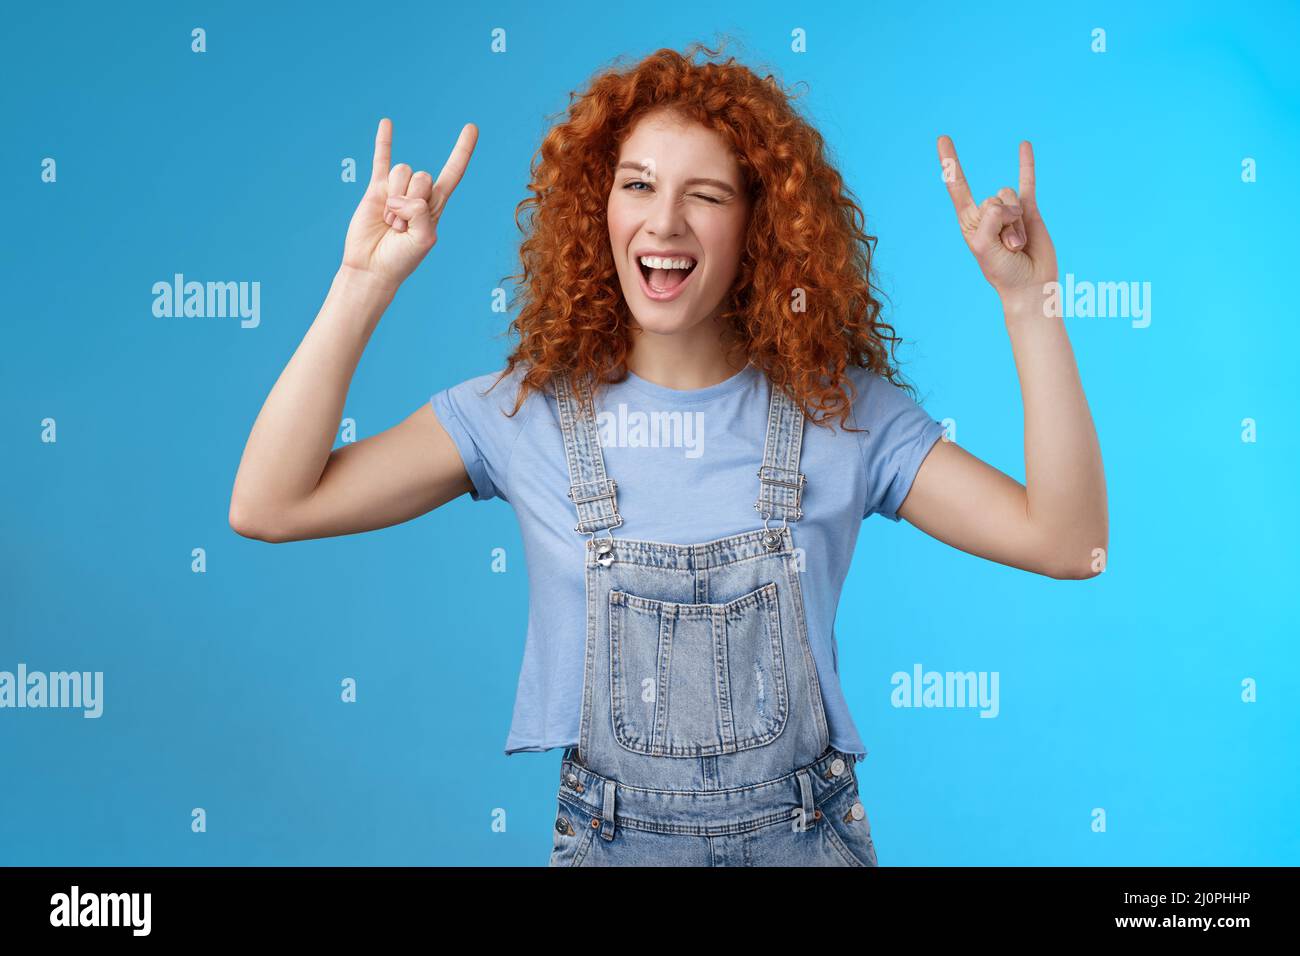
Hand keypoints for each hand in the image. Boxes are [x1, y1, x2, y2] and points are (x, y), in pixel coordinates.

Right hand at [341, 117, 477, 292]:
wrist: (372, 267)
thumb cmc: (401, 259)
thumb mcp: (423, 239)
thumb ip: (421, 213)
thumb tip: (402, 195)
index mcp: (435, 206)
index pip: (453, 173)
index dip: (462, 151)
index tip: (472, 127)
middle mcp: (418, 194)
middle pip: (422, 176)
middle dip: (411, 203)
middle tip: (402, 228)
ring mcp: (397, 190)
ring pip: (402, 172)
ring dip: (394, 202)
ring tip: (390, 223)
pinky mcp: (376, 190)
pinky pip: (381, 160)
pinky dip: (383, 141)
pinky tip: (387, 123)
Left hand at [937, 136, 1056, 307]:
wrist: (1029, 285)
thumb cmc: (1002, 271)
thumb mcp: (983, 246)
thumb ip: (989, 218)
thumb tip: (1006, 203)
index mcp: (969, 221)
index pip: (957, 186)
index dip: (950, 162)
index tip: (943, 138)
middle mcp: (986, 213)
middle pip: (994, 198)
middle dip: (1004, 223)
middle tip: (1007, 248)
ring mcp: (1008, 210)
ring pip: (1012, 197)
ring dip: (1018, 223)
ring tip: (1018, 244)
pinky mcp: (1029, 209)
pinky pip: (1028, 182)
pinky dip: (1026, 163)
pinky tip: (1023, 144)